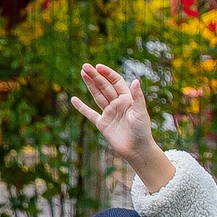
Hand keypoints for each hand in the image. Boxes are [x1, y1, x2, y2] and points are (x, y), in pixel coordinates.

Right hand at [69, 64, 177, 189]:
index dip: (108, 74)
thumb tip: (136, 80)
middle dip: (95, 76)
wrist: (137, 150)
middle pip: (104, 87)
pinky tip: (74, 99)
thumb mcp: (140, 113)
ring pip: (97, 96)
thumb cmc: (143, 131)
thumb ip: (137, 97)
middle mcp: (118, 104)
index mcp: (128, 99)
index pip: (116, 82)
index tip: (98, 66)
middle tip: (84, 66)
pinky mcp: (102, 124)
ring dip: (90, 85)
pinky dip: (82, 107)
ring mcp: (109, 113)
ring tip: (82, 73)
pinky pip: (90, 113)